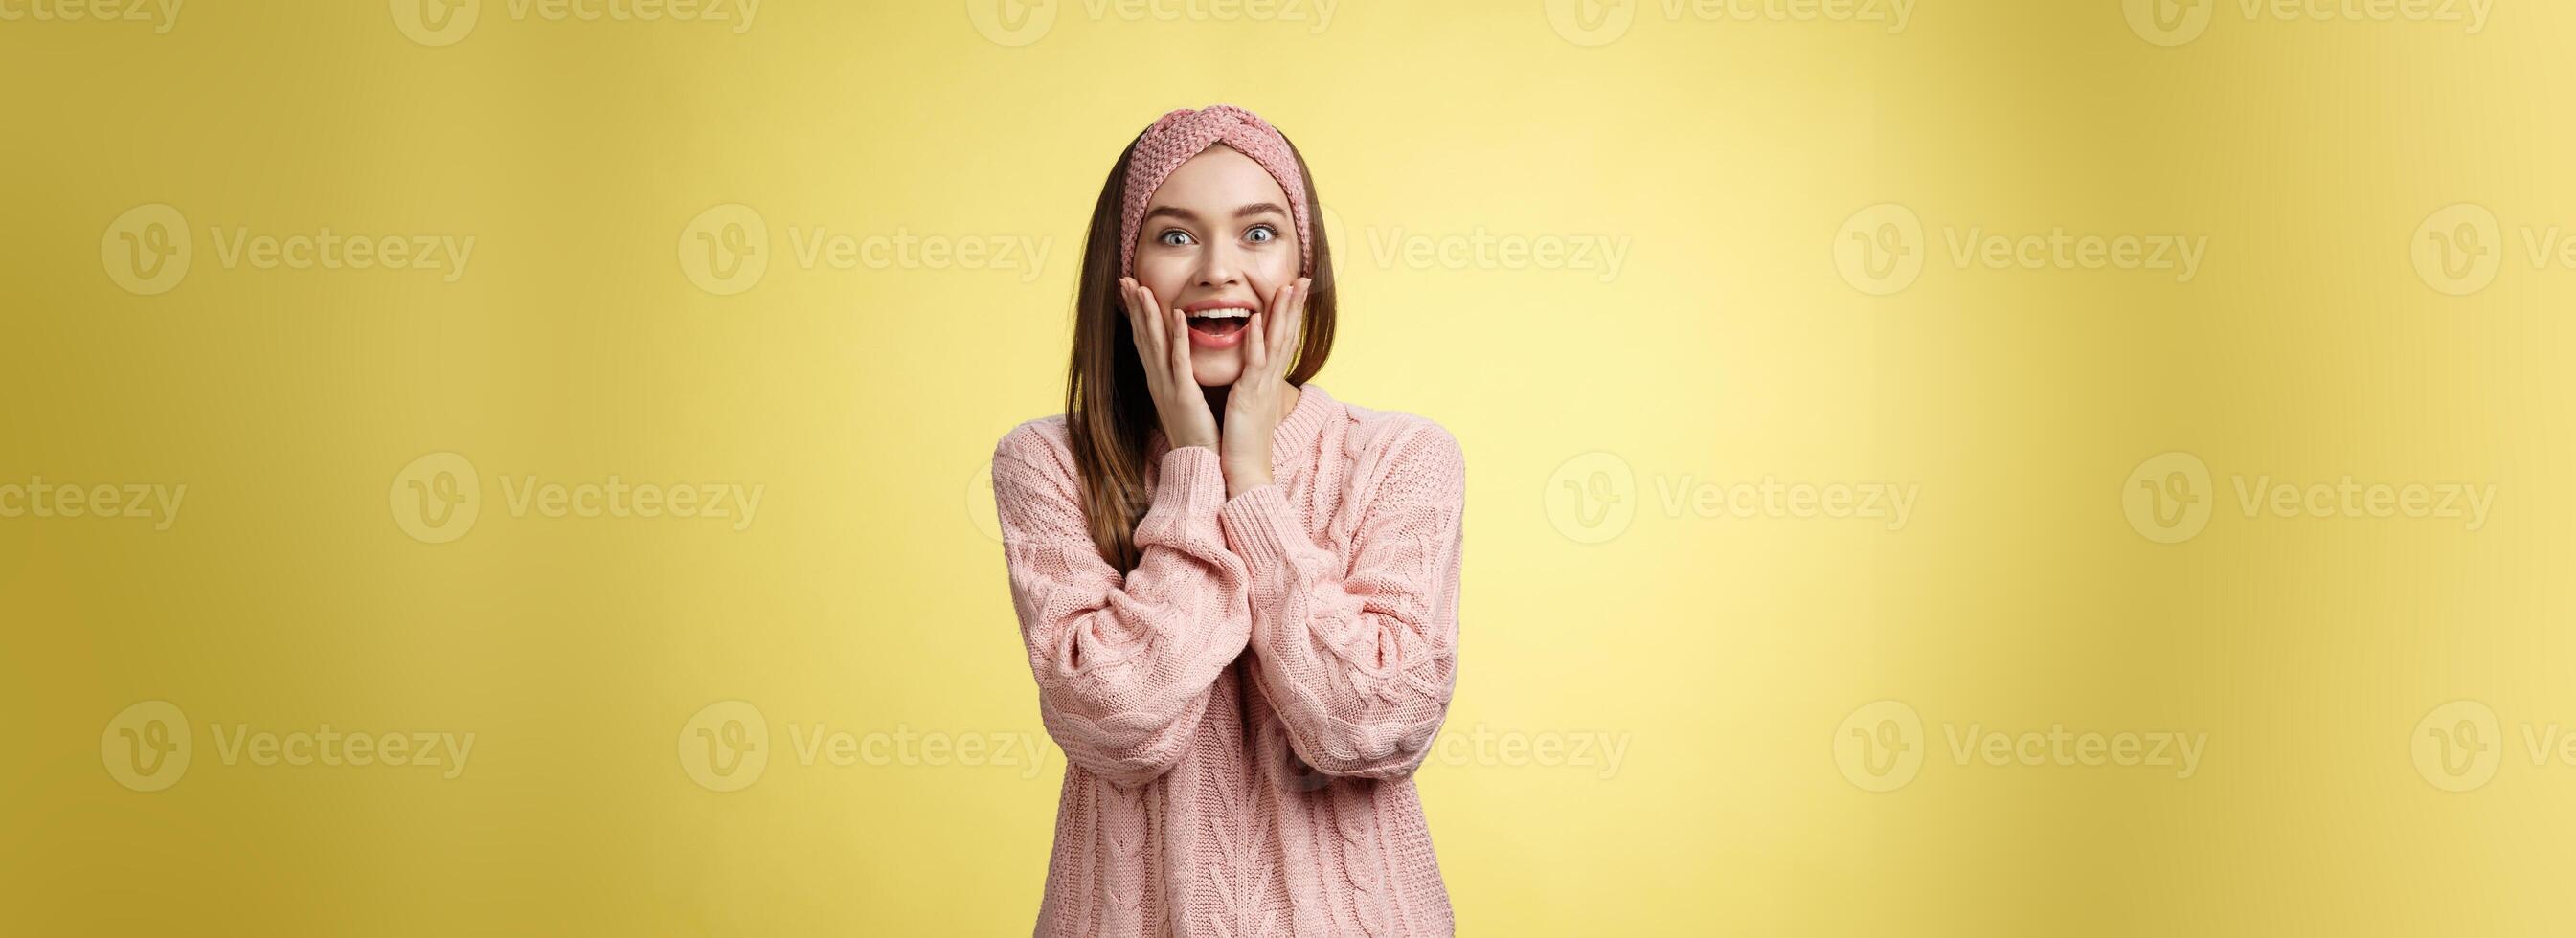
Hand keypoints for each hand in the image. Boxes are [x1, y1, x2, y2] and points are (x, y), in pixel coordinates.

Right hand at [1121, 277, 1220, 451]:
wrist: (1203, 466)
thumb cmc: (1199, 435)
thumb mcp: (1186, 401)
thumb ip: (1182, 380)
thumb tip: (1180, 363)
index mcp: (1161, 382)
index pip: (1145, 342)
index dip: (1137, 315)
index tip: (1132, 289)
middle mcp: (1159, 382)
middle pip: (1143, 337)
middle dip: (1135, 307)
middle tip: (1125, 280)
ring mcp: (1169, 389)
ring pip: (1154, 344)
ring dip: (1148, 315)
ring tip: (1141, 288)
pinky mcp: (1184, 397)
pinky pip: (1179, 362)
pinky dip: (1177, 337)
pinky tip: (1175, 315)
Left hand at [1220, 276, 1309, 497]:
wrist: (1244, 471)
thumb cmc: (1243, 442)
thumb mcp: (1249, 406)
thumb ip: (1250, 385)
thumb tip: (1249, 374)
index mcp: (1268, 381)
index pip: (1284, 340)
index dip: (1291, 314)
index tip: (1295, 290)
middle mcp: (1270, 379)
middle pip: (1287, 335)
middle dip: (1294, 306)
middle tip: (1303, 278)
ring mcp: (1262, 386)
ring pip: (1276, 343)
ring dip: (1282, 314)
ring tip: (1288, 287)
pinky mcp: (1249, 396)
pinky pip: (1255, 363)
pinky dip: (1257, 340)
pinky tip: (1258, 319)